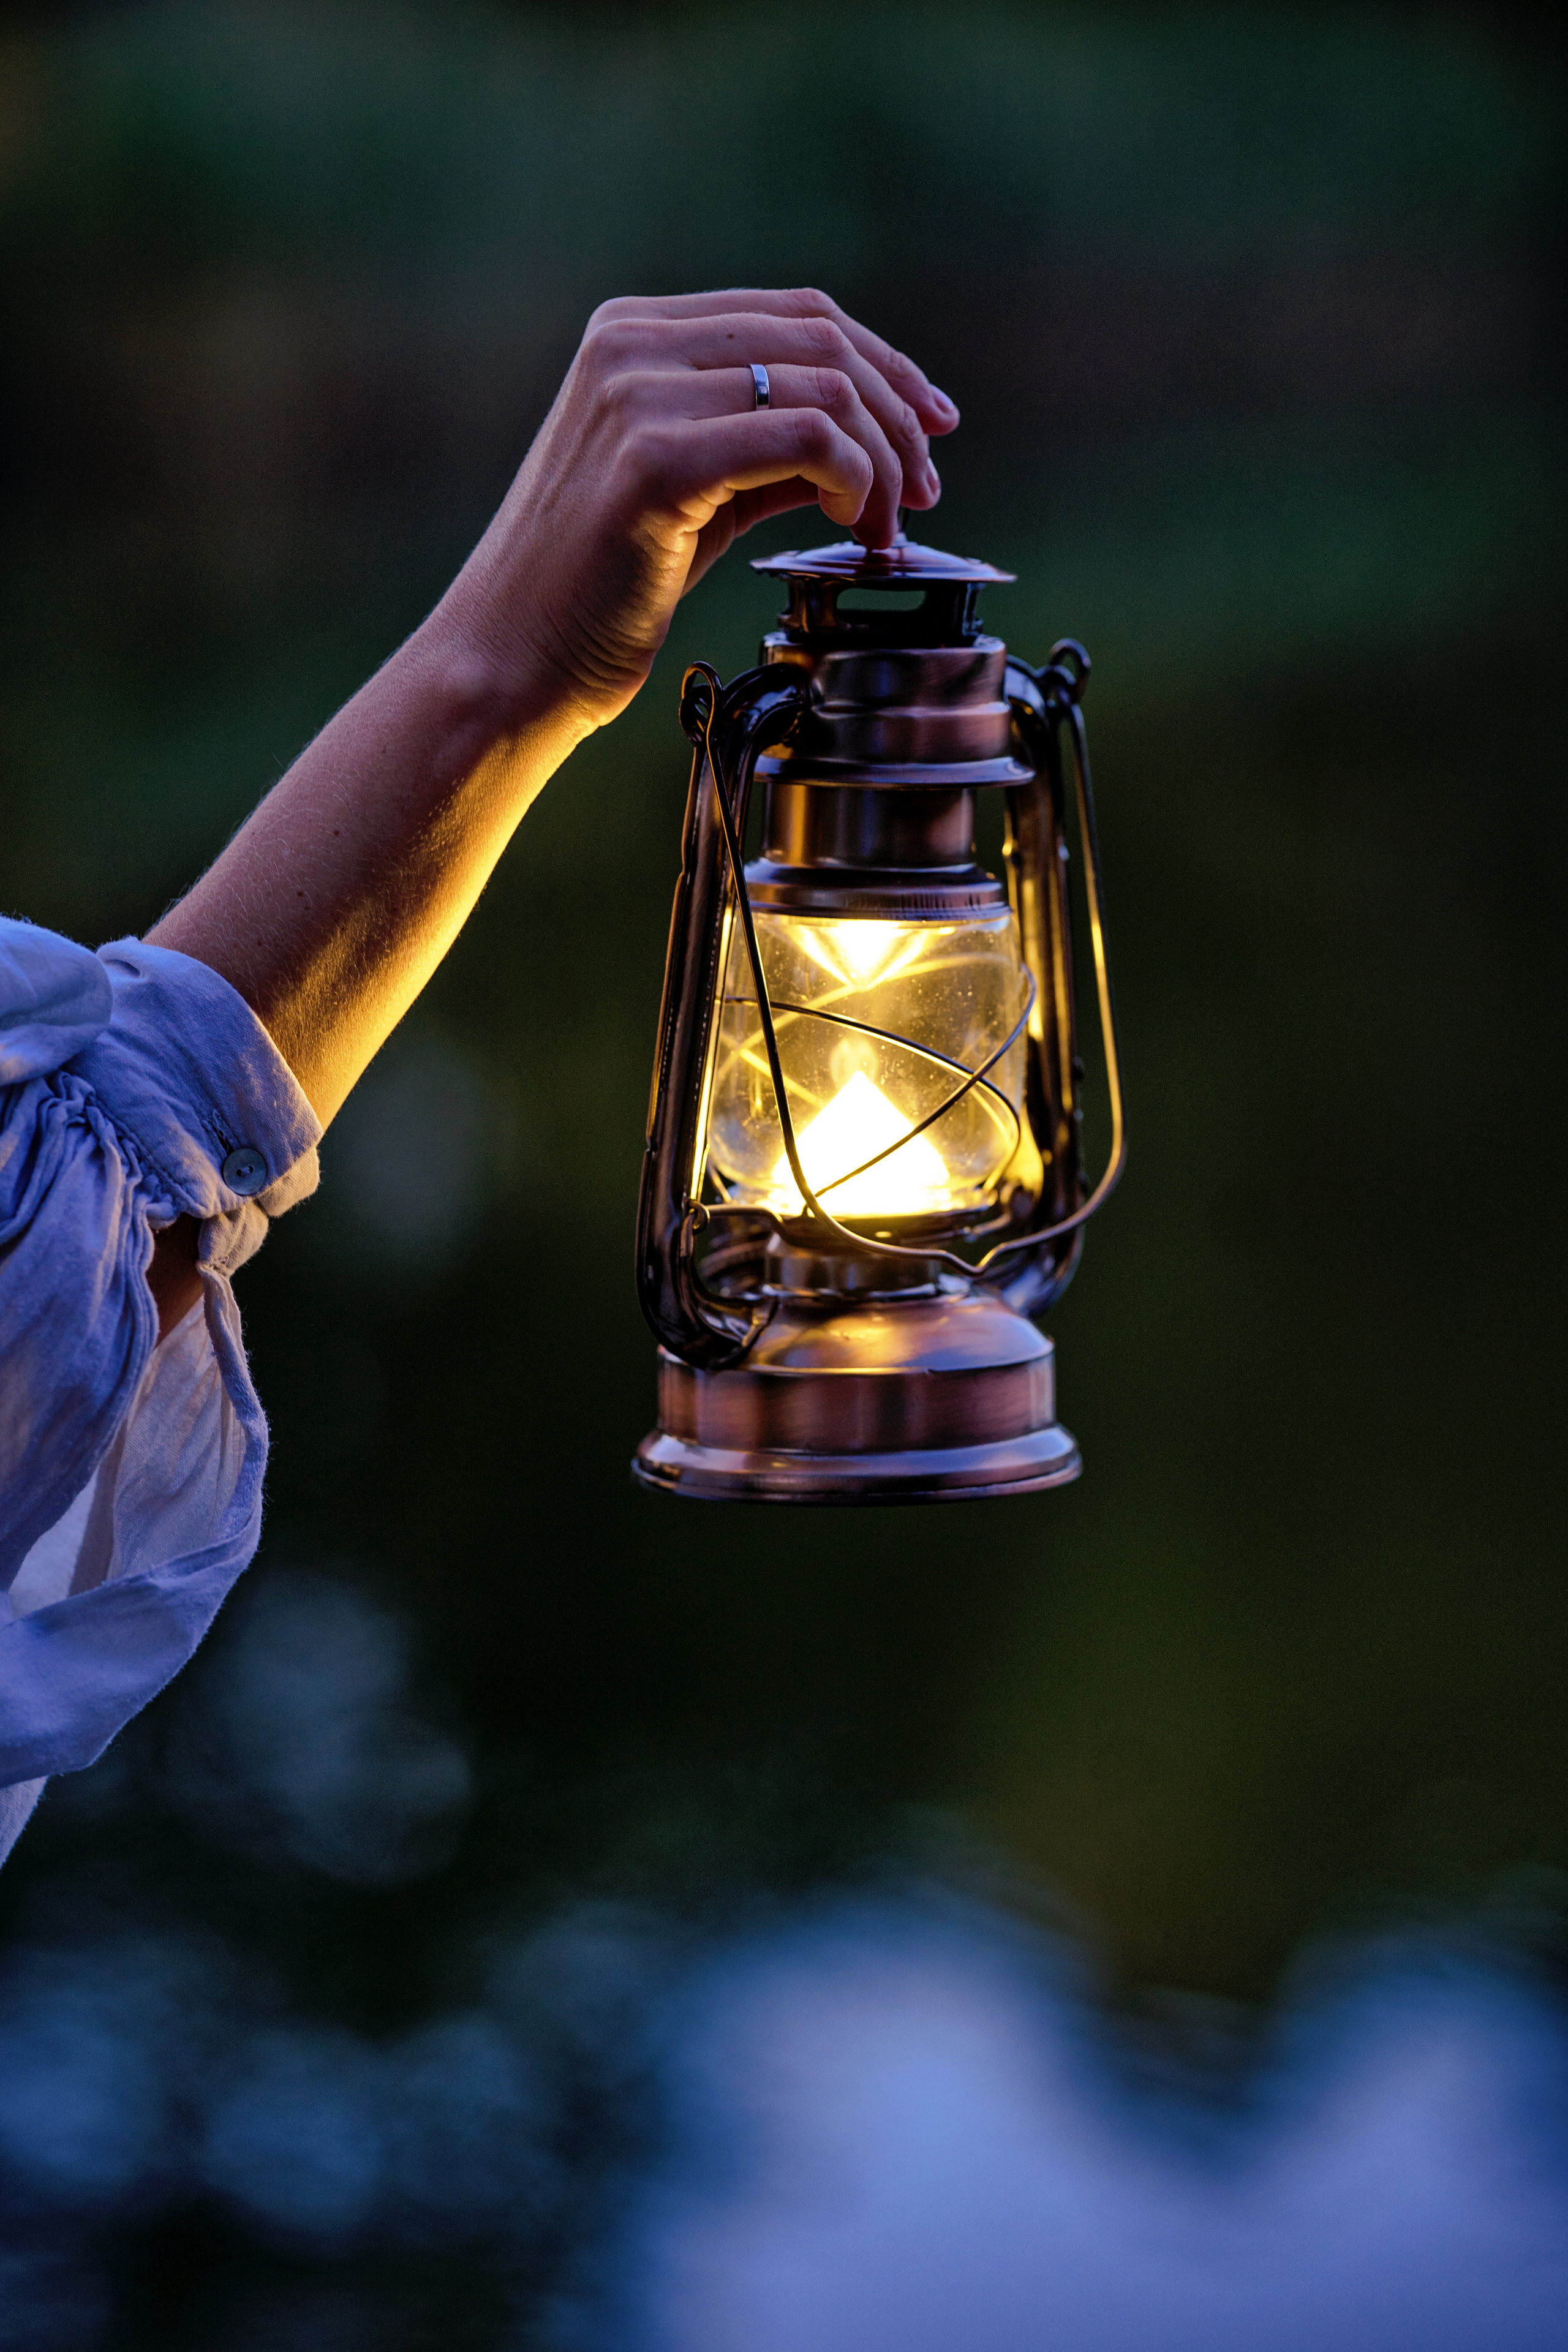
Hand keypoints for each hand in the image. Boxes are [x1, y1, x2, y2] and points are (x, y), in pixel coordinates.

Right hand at [150, 290, 957, 1125]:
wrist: (510, 663)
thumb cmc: (591, 597)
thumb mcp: (694, 497)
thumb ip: (764, 449)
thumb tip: (864, 437)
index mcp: (633, 334)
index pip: (798, 314)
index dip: (885, 364)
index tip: (931, 427)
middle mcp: (630, 344)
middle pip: (823, 339)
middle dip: (897, 413)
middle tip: (925, 490)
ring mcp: (636, 393)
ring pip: (826, 387)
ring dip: (882, 460)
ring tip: (884, 527)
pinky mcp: (653, 458)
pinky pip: (805, 439)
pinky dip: (854, 482)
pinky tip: (853, 528)